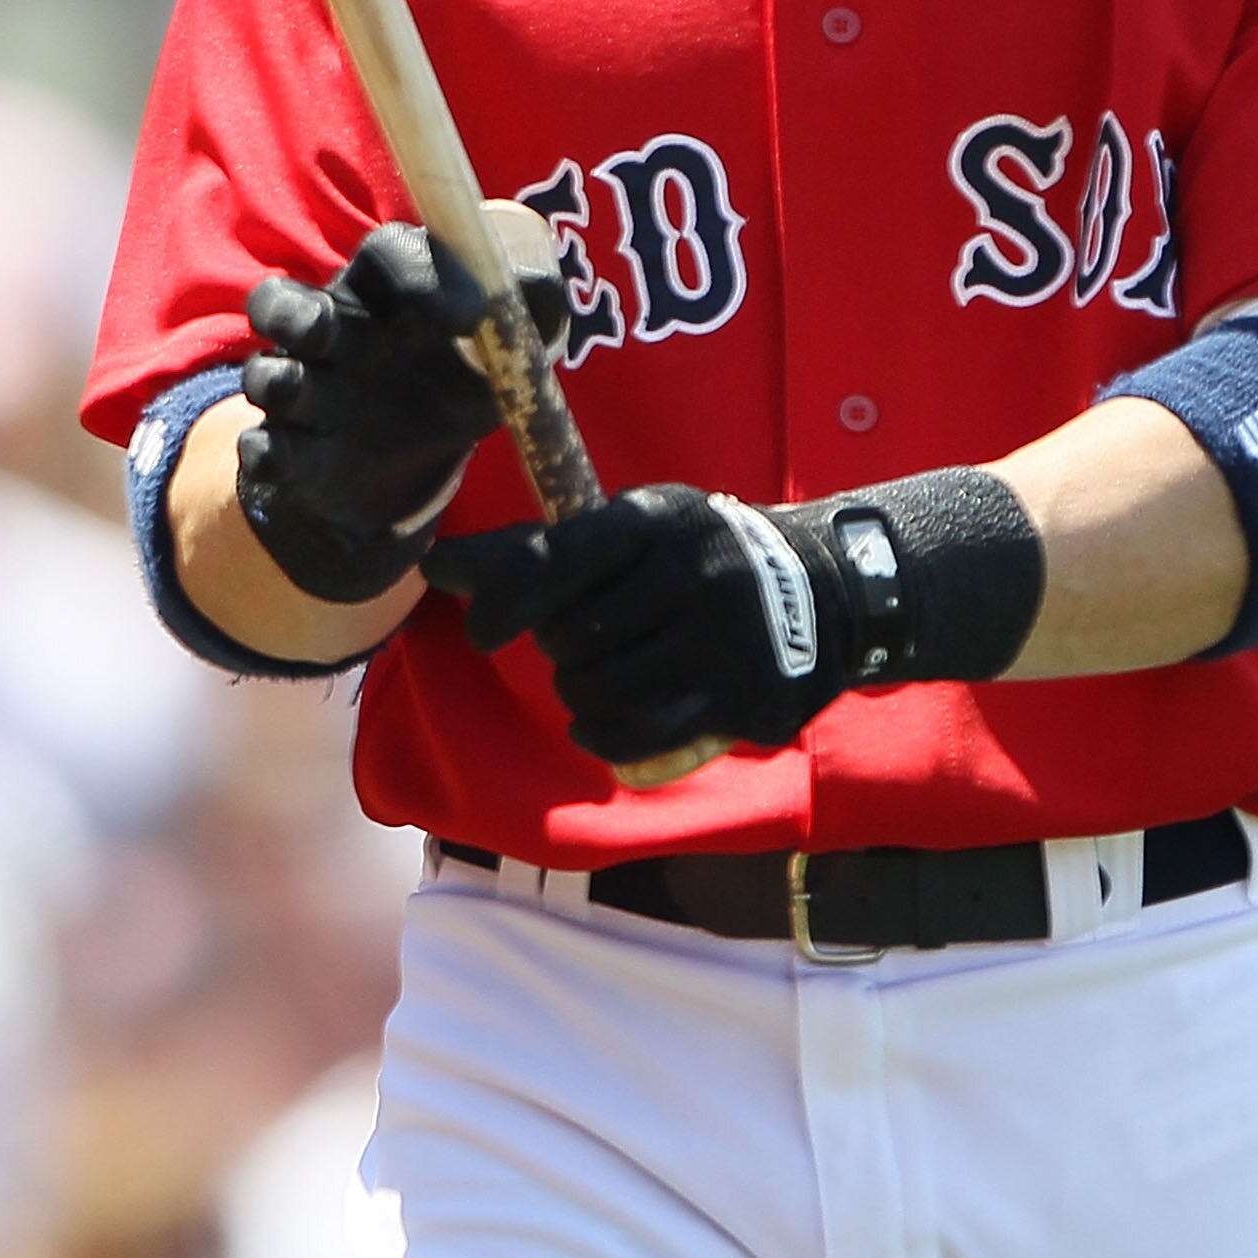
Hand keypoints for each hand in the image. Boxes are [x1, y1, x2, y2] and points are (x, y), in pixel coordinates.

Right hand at [237, 218, 566, 605]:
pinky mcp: (292, 452)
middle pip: (279, 301)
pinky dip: (270, 453)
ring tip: (316, 397)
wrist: (422, 464)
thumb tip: (531, 292)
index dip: (419, 273)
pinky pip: (258, 448)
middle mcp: (335, 331)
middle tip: (343, 336)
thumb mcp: (514, 341)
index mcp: (389, 291)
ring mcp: (305, 392)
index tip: (471, 320)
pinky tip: (300, 459)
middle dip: (297, 315)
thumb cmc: (467, 379)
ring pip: (261, 374)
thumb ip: (533, 303)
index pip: (386, 254)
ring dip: (280, 383)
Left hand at [425, 484, 854, 761]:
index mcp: (655, 519)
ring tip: (599, 679)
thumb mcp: (630, 532)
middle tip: (586, 641)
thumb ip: (536, 552)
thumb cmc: (694, 556)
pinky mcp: (740, 697)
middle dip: (560, 649)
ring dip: (581, 697)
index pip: (554, 559)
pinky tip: (606, 722)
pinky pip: (637, 737)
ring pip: (597, 692)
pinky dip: (604, 738)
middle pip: (569, 638)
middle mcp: (691, 573)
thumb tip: (436, 567)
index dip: (501, 602)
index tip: (482, 629)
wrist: (821, 590)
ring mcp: (721, 639)